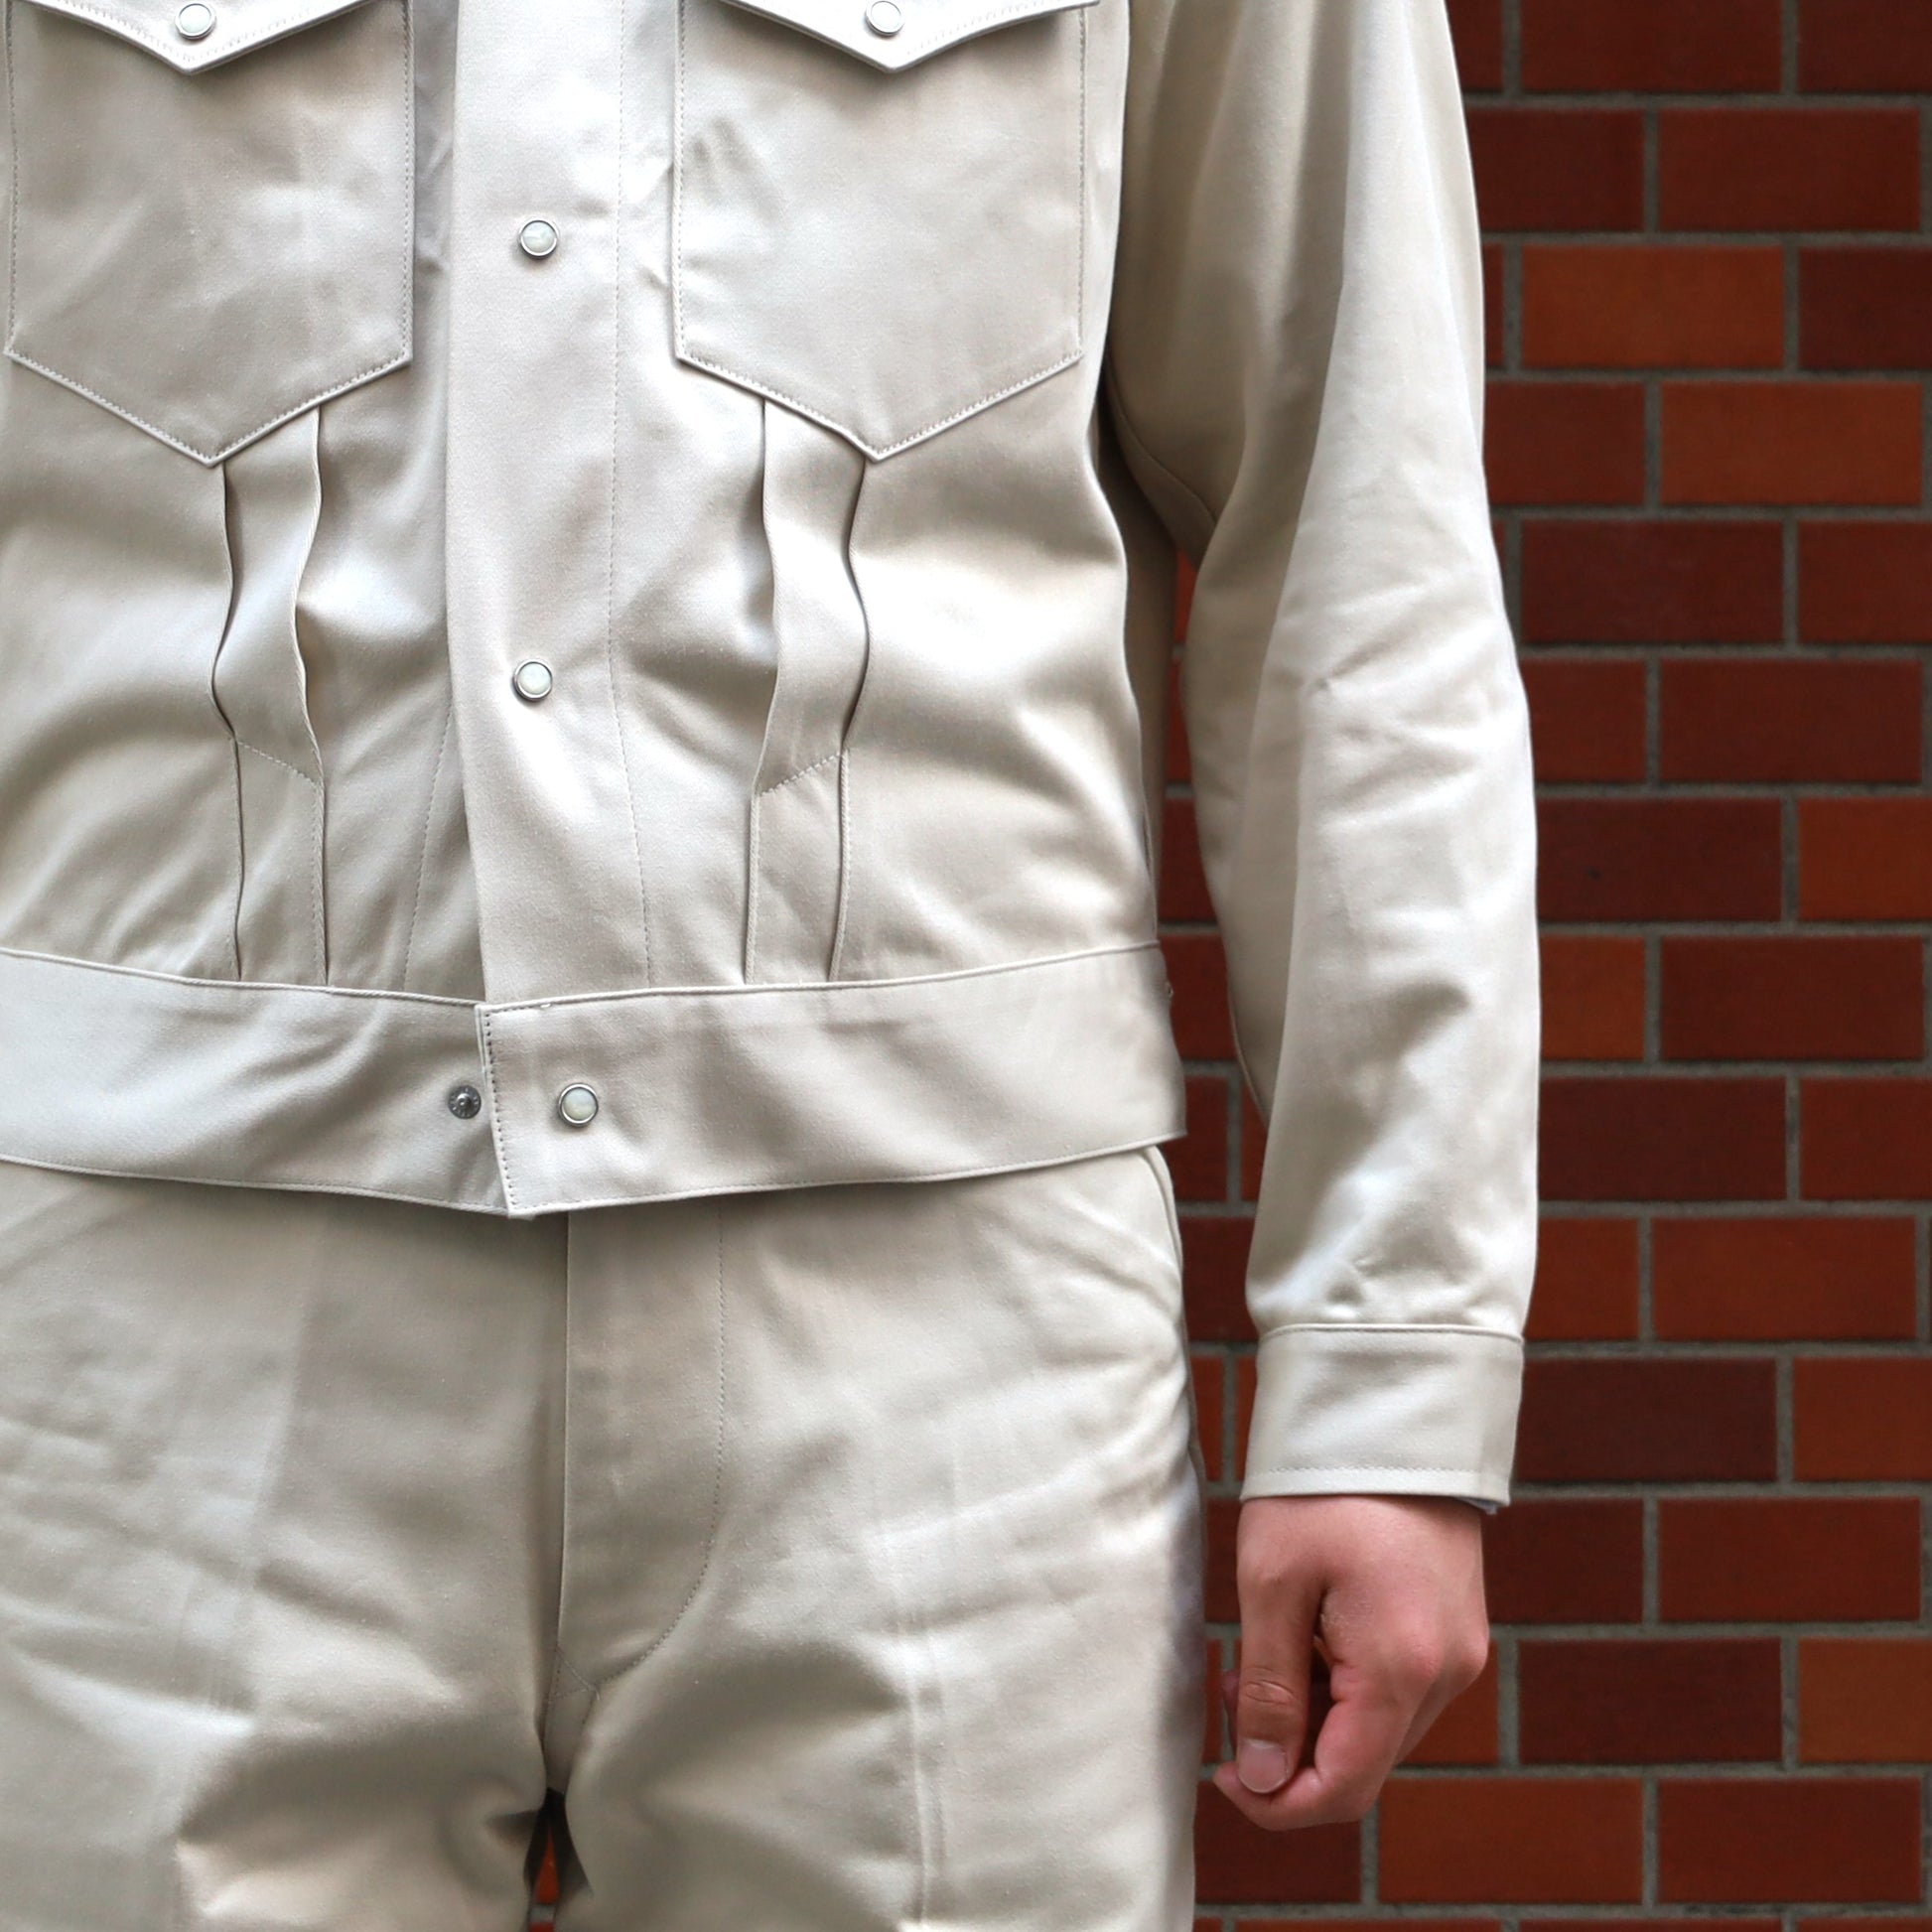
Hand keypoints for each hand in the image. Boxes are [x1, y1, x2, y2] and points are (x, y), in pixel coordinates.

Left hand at [1213, 1494, 1489, 1831]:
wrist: (1389, 1413)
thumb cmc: (1321, 1489)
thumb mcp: (1272, 1585)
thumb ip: (1269, 1690)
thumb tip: (1262, 1778)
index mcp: (1402, 1669)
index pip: (1343, 1789)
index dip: (1277, 1803)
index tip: (1222, 1773)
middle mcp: (1447, 1674)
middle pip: (1363, 1765)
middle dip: (1289, 1752)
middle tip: (1230, 1693)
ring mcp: (1459, 1652)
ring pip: (1380, 1731)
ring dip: (1315, 1718)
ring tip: (1257, 1656)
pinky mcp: (1455, 1629)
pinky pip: (1398, 1691)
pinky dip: (1345, 1687)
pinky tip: (1305, 1638)